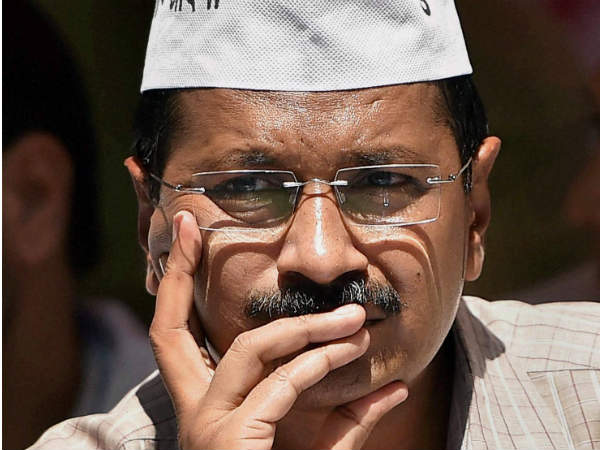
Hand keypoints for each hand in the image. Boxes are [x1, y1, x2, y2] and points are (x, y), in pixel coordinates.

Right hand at [150, 210, 407, 448]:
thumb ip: (349, 419)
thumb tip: (392, 389)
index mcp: (202, 404)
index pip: (173, 333)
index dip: (173, 283)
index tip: (185, 234)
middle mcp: (191, 411)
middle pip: (168, 327)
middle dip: (177, 272)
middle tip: (191, 222)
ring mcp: (205, 427)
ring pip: (249, 349)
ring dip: (306, 327)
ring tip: (356, 318)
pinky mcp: (232, 440)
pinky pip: (281, 384)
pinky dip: (319, 363)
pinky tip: (352, 352)